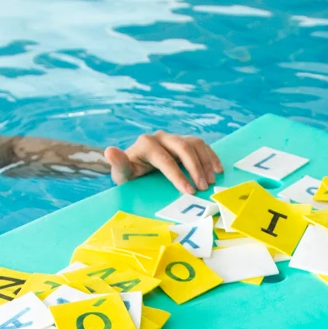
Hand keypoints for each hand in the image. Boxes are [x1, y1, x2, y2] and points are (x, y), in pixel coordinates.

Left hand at [106, 132, 223, 193]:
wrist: (136, 169)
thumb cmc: (130, 175)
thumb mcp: (121, 174)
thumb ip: (118, 164)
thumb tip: (110, 151)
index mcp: (145, 144)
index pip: (165, 159)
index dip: (178, 175)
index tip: (188, 192)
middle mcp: (161, 137)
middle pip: (183, 148)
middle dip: (195, 168)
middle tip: (203, 188)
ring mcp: (173, 138)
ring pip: (194, 144)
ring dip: (205, 162)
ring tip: (210, 182)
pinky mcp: (184, 141)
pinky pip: (201, 145)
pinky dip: (211, 156)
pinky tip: (217, 170)